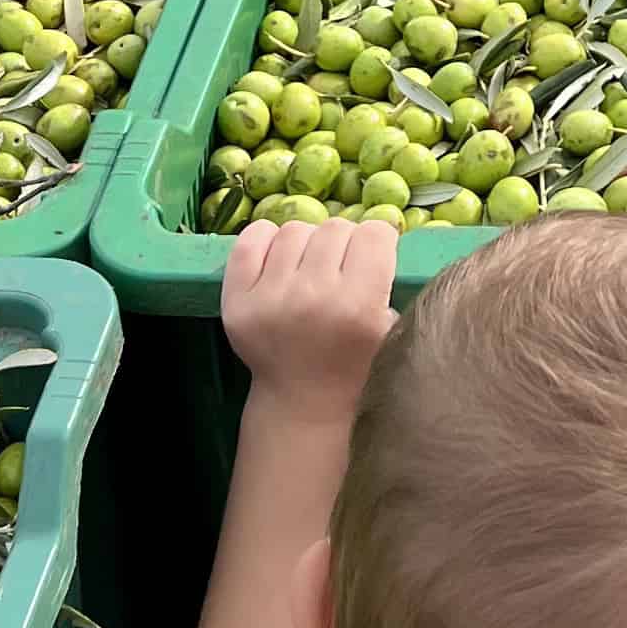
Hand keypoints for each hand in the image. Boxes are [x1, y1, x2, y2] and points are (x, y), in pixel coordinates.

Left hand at [221, 218, 397, 425]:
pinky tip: (279, 259)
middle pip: (336, 228)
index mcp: (358, 307)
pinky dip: (266, 240)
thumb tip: (382, 224)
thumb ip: (386, 279)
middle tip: (341, 270)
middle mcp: (312, 297)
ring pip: (296, 229)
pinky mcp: (236, 301)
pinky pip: (250, 240)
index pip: (374, 233)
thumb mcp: (390, 329)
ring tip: (310, 270)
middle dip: (345, 244)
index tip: (374, 257)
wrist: (303, 402)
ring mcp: (269, 298)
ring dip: (308, 244)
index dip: (378, 242)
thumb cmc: (356, 365)